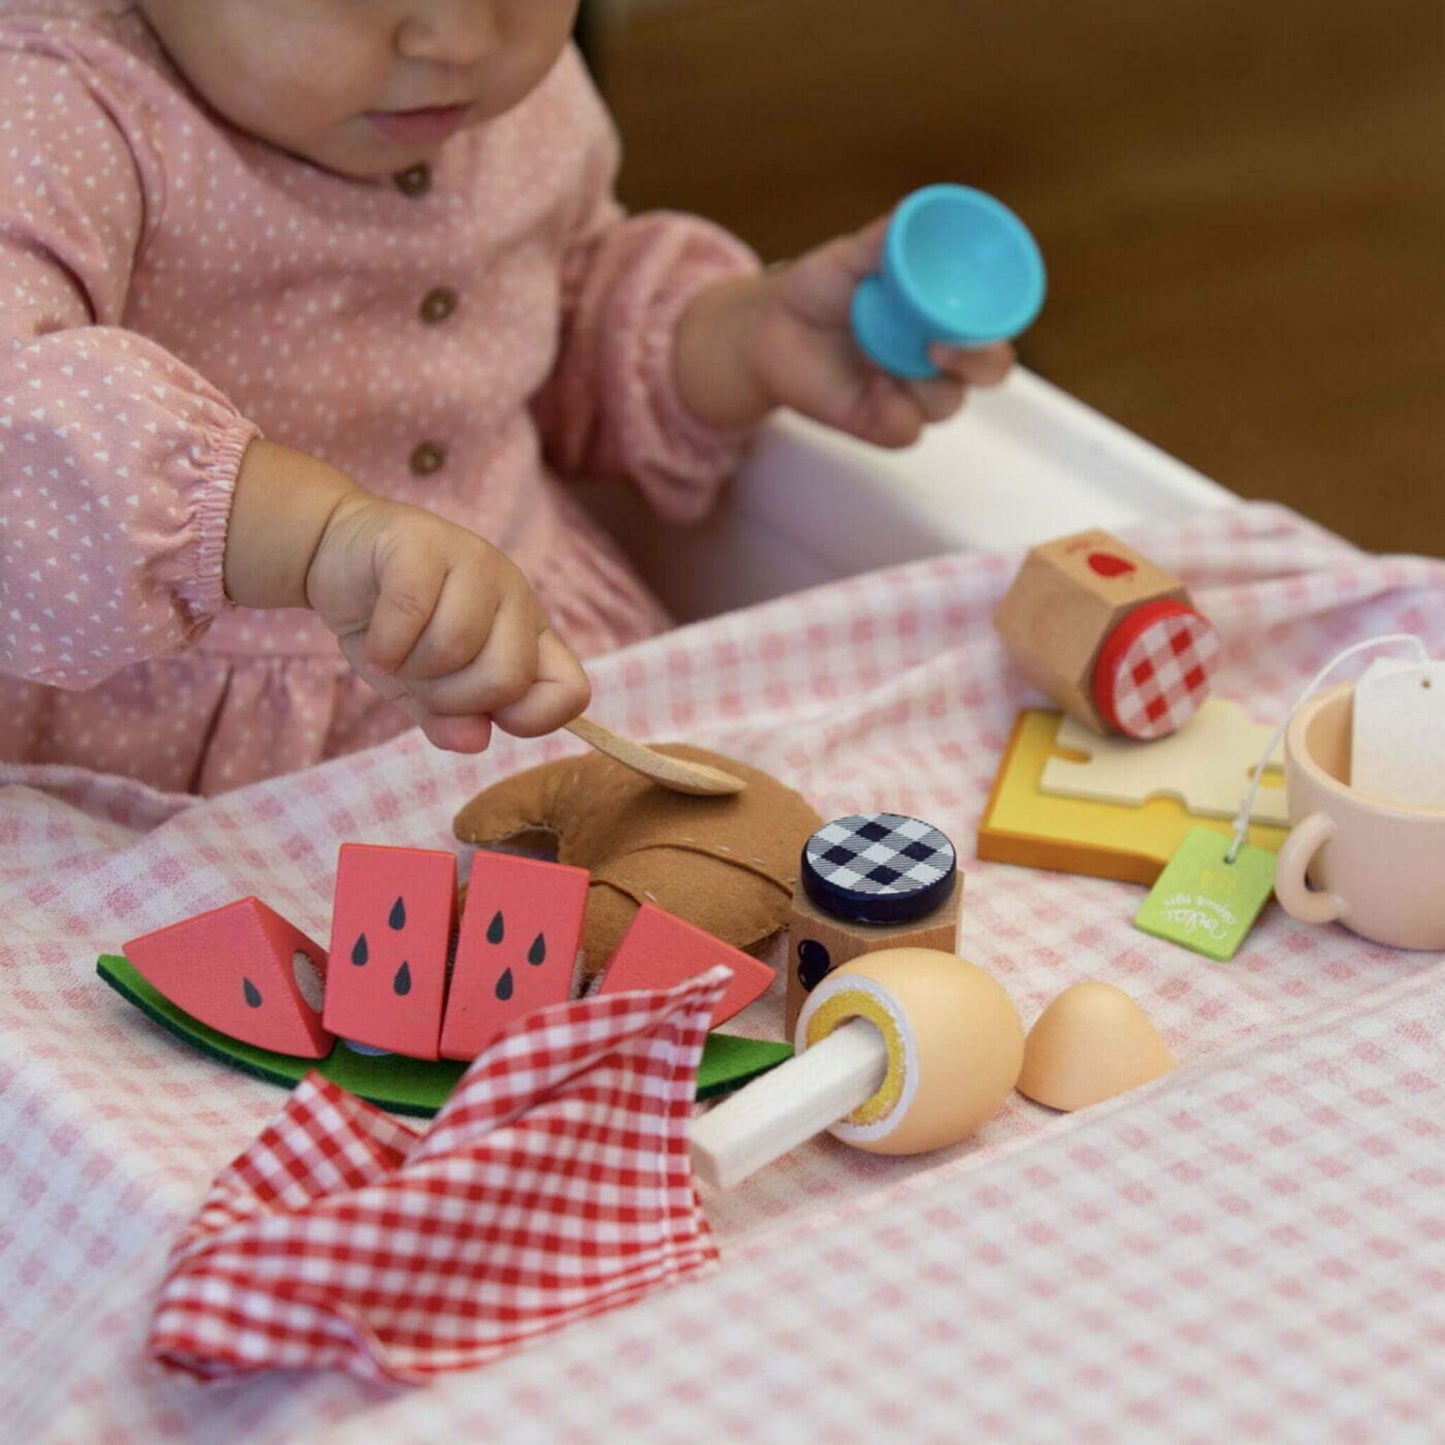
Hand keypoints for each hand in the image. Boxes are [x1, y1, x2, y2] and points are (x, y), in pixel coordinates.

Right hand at [304, 493, 590, 752]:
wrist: (337, 556)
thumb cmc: (393, 629)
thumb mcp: (421, 689)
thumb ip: (450, 720)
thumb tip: (476, 742)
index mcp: (528, 635)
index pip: (570, 691)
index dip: (528, 720)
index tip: (482, 717)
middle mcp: (514, 596)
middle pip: (507, 677)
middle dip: (450, 698)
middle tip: (418, 680)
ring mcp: (475, 562)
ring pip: (456, 644)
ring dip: (411, 667)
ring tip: (394, 654)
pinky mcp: (424, 543)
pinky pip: (412, 610)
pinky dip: (384, 643)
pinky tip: (374, 644)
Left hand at [675, 215, 1013, 447]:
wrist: (769, 327)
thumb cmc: (821, 288)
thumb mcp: (851, 256)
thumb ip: (885, 240)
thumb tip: (910, 214)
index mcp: (945, 312)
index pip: (995, 320)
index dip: (1000, 319)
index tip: (976, 308)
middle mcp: (940, 356)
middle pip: (990, 370)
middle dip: (978, 361)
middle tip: (938, 345)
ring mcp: (912, 393)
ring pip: (947, 403)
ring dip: (923, 385)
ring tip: (879, 359)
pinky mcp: (882, 424)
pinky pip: (907, 430)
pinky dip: (894, 412)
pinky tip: (871, 390)